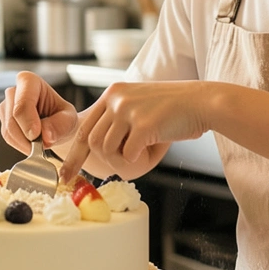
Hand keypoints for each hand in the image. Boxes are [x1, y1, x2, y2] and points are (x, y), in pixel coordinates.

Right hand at [0, 71, 77, 152]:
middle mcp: (13, 91)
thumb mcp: (70, 119)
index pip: (22, 103)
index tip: (37, 136)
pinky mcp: (3, 120)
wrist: (56, 125)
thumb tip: (45, 135)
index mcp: (29, 81)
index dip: (28, 122)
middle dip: (28, 137)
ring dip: (25, 143)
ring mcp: (5, 106)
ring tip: (41, 144)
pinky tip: (32, 143)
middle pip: (13, 119)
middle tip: (44, 144)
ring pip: (8, 130)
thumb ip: (61, 125)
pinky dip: (21, 145)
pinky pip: (8, 137)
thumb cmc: (62, 117)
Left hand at [58, 81, 210, 177]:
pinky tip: (151, 148)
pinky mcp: (143, 124)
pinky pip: (128, 154)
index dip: (73, 155)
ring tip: (141, 150)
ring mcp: (129, 110)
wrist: (202, 102)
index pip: (83, 128)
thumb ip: (116, 119)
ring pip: (107, 149)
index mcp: (113, 94)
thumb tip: (96, 146)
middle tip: (122, 163)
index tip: (66, 175)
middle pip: (92, 141)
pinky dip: (137, 159)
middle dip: (104, 159)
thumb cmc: (173, 109)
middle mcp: (116, 99)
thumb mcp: (137, 104)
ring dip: (122, 158)